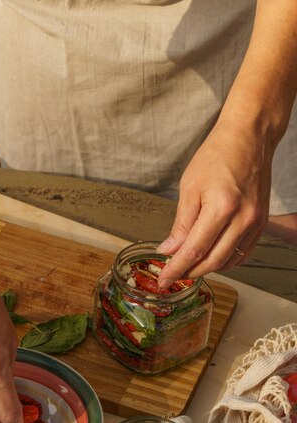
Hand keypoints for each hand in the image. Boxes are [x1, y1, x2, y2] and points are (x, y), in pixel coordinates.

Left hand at [157, 117, 272, 286]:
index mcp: (221, 207)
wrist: (249, 138)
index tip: (164, 280)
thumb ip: (181, 224)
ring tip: (189, 267)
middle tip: (174, 275)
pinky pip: (243, 253)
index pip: (194, 250)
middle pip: (212, 261)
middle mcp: (242, 218)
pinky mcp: (261, 223)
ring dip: (207, 268)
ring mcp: (255, 222)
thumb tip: (169, 250)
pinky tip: (211, 258)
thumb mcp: (189, 187)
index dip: (176, 268)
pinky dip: (225, 261)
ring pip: (228, 261)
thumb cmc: (217, 156)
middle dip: (190, 272)